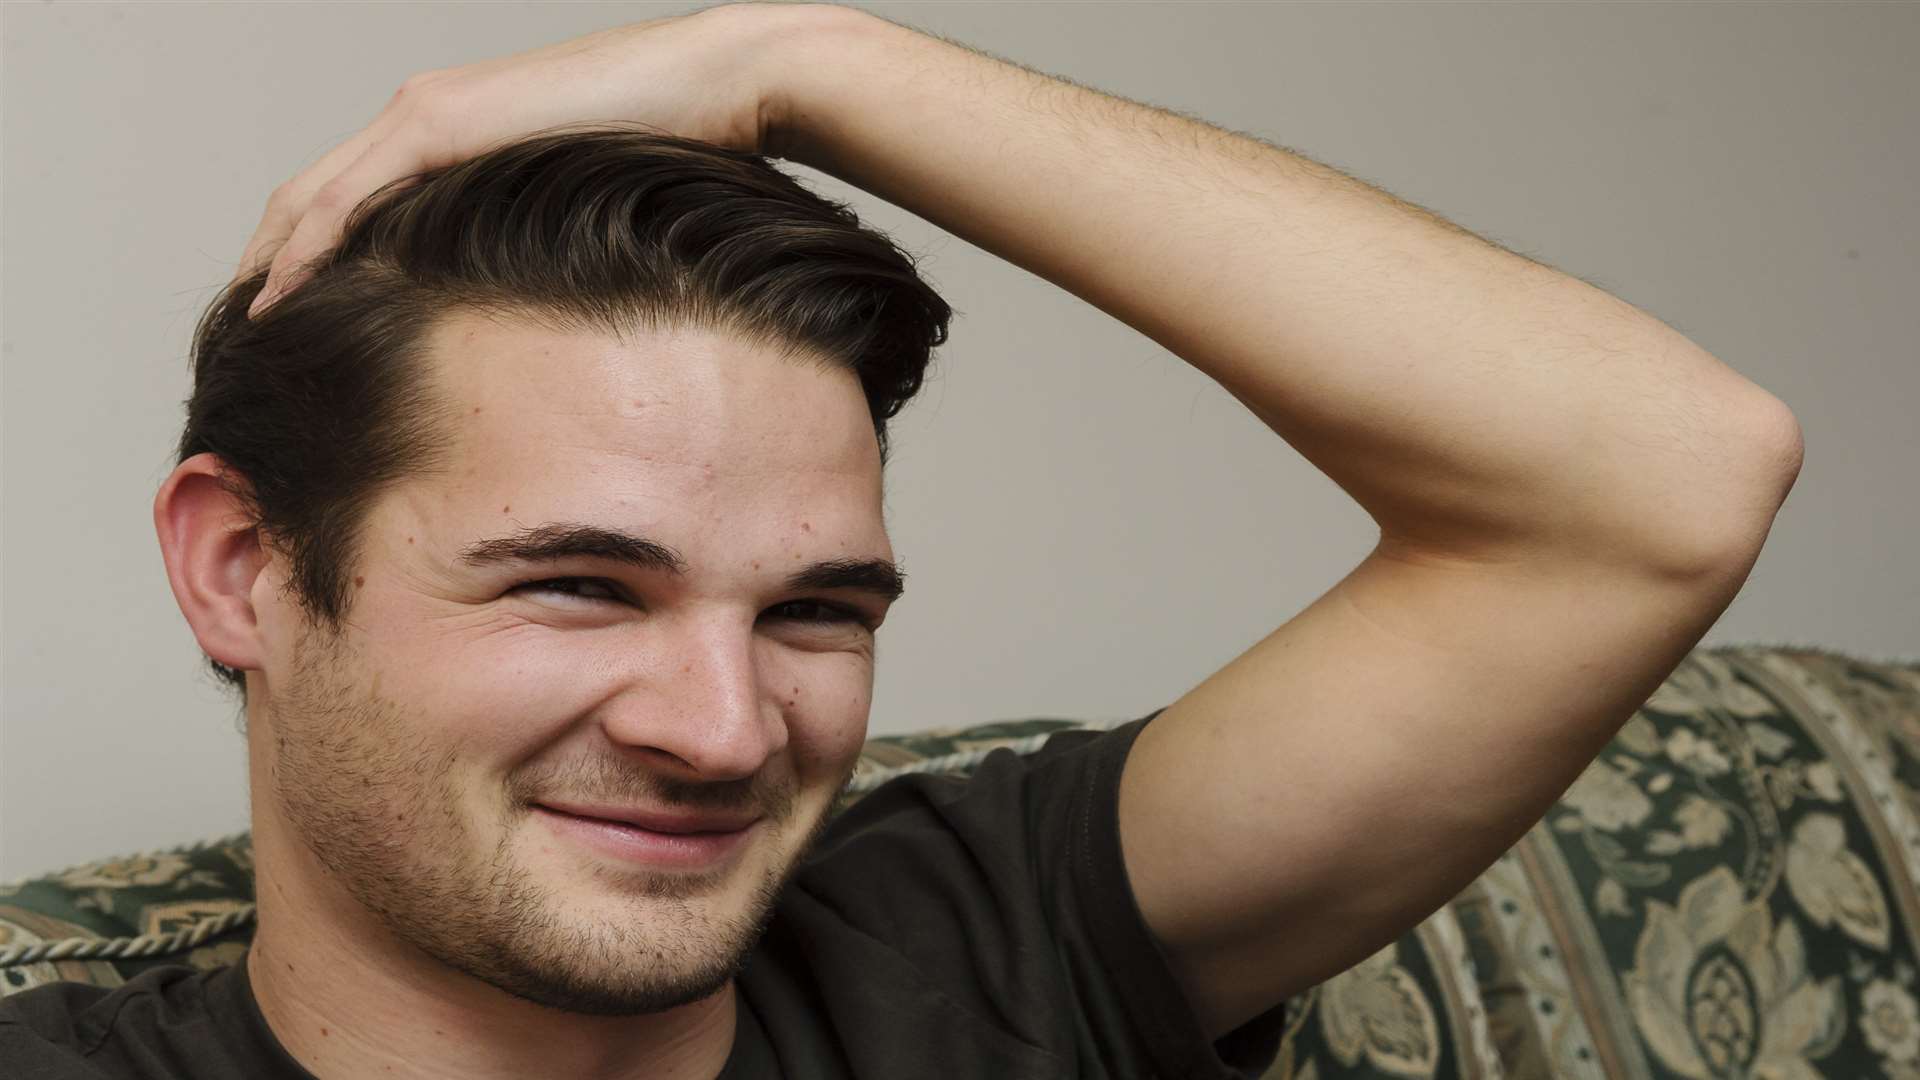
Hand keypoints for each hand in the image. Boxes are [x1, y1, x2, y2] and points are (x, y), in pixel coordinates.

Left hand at [237, 1, 806, 317]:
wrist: (715, 82)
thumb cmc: (673, 141)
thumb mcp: (581, 202)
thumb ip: (534, 233)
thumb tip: (530, 301)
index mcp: (451, 134)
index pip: (350, 199)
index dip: (306, 256)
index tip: (289, 315)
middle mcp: (421, 116)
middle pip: (309, 198)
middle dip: (266, 264)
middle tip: (242, 334)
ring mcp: (424, 115)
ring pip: (311, 198)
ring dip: (267, 263)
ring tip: (242, 327)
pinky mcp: (440, 126)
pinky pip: (346, 199)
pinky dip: (304, 250)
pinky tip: (279, 297)